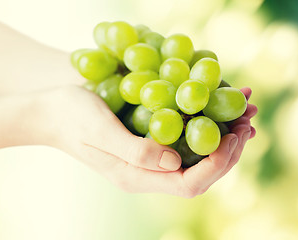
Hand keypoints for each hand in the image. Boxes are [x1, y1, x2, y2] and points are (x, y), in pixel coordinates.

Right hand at [32, 85, 256, 197]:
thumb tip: (175, 160)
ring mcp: (148, 157)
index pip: (188, 184)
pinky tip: (217, 105)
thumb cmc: (69, 115)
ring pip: (197, 156)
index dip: (217, 163)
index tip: (235, 135)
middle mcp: (147, 172)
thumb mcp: (98, 130)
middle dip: (229, 149)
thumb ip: (134, 151)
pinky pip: (185, 138)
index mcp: (136, 176)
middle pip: (200, 173)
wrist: (49, 109)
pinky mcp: (148, 139)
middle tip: (247, 119)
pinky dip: (206, 123)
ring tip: (243, 111)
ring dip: (223, 136)